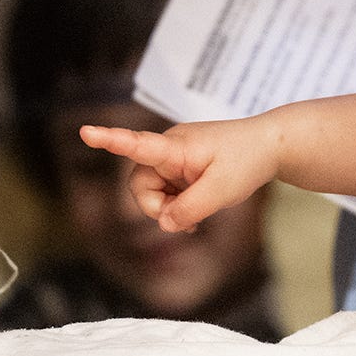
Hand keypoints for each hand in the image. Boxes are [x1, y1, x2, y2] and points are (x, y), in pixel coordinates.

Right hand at [79, 117, 281, 232]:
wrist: (270, 146)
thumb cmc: (247, 160)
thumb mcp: (222, 191)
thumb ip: (189, 210)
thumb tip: (164, 223)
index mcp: (176, 147)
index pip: (138, 143)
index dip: (110, 140)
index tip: (86, 132)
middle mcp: (169, 148)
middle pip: (140, 183)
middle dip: (156, 207)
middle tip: (184, 221)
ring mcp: (175, 158)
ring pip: (152, 190)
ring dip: (169, 208)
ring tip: (197, 215)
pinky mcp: (182, 166)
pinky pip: (166, 190)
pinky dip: (176, 205)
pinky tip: (194, 215)